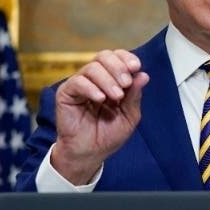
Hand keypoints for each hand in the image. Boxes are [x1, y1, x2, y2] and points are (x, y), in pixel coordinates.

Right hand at [51, 49, 148, 184]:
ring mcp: (80, 85)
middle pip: (103, 56)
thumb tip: (143, 75)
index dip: (126, 58)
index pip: (117, 58)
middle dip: (118, 67)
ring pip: (92, 68)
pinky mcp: (66, 93)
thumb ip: (134, 96)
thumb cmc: (109, 135)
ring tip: (116, 96)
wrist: (90, 153)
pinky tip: (100, 99)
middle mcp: (95, 79)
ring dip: (107, 80)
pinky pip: (77, 82)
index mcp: (111, 80)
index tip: (136, 67)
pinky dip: (91, 88)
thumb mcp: (129, 116)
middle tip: (126, 83)